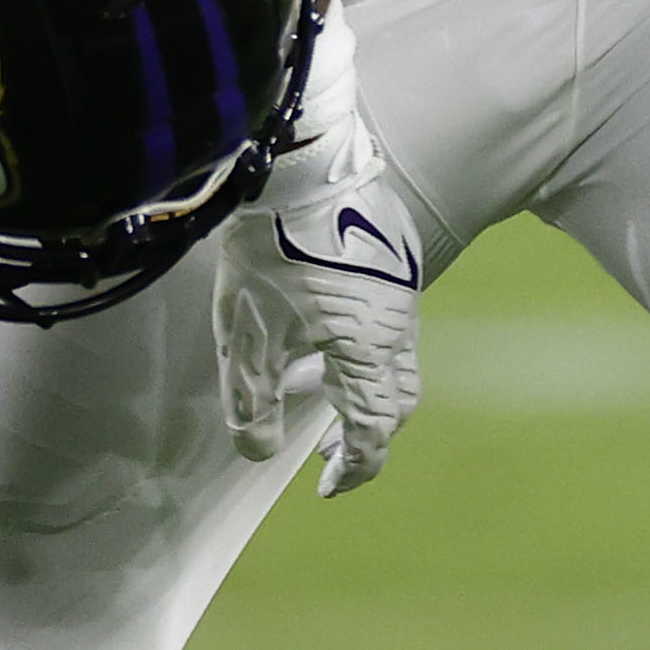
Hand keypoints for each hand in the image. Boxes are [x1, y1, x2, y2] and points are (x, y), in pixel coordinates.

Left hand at [213, 92, 422, 497]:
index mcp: (368, 349)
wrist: (297, 162)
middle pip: (397, 398)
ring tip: (313, 383)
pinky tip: (321, 329)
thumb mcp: (246, 336)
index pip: (375, 430)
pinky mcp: (395, 257)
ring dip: (361, 385)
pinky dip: (363, 346)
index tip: (326, 488)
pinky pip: (391, 319)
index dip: (352, 468)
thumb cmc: (269, 251)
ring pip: (395, 356)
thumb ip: (253, 402)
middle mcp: (398, 322)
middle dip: (366, 430)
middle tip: (327, 446)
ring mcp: (402, 287)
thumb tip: (262, 453)